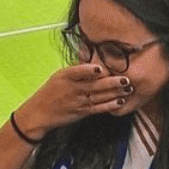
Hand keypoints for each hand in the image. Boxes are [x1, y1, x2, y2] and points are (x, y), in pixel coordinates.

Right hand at [14, 63, 133, 138]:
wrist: (40, 113)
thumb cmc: (51, 92)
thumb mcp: (59, 75)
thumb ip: (76, 68)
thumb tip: (89, 55)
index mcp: (65, 76)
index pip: (78, 72)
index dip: (89, 70)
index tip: (101, 68)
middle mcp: (72, 89)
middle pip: (94, 85)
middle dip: (111, 82)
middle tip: (125, 78)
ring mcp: (78, 101)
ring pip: (99, 96)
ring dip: (115, 93)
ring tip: (128, 88)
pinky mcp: (81, 112)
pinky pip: (97, 108)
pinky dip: (109, 105)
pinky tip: (119, 101)